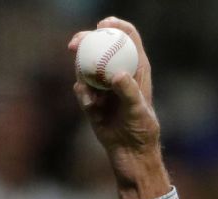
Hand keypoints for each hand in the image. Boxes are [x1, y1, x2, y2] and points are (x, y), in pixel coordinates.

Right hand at [69, 17, 169, 198]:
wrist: (130, 154)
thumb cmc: (142, 131)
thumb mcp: (138, 111)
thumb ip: (128, 91)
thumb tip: (116, 75)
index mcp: (137, 69)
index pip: (128, 38)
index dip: (116, 26)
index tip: (102, 25)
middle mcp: (119, 73)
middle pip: (101, 46)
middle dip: (86, 39)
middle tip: (75, 43)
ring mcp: (104, 86)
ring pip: (87, 66)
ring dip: (81, 70)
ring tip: (86, 89)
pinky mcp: (92, 100)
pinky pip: (81, 89)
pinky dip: (83, 94)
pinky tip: (90, 106)